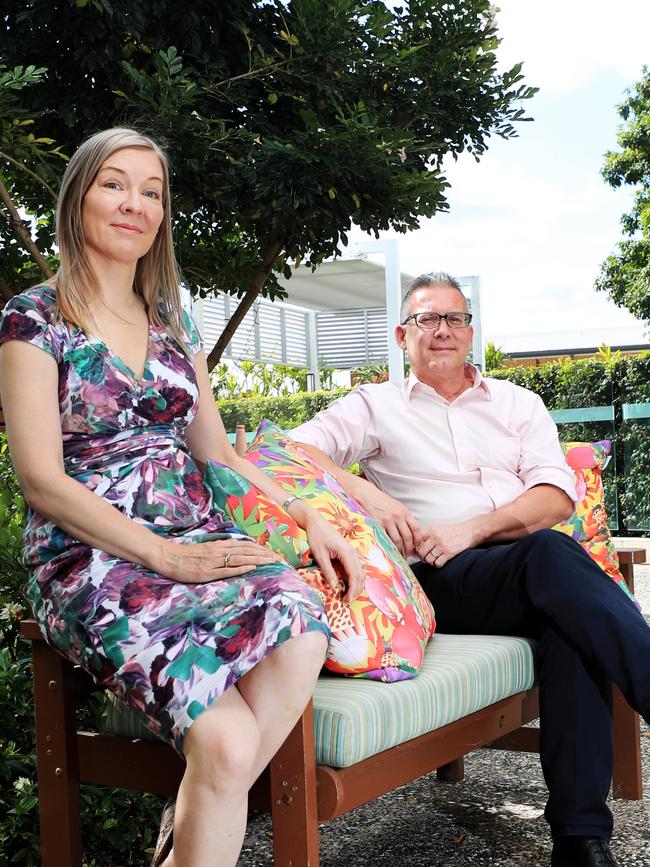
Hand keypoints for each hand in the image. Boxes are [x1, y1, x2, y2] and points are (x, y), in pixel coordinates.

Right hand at [154, 538, 283, 583]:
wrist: (168, 556)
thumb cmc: (187, 554)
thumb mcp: (207, 549)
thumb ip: (222, 550)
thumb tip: (238, 552)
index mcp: (220, 545)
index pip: (246, 546)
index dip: (261, 550)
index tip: (275, 554)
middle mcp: (219, 551)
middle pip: (247, 551)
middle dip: (265, 555)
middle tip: (281, 559)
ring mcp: (213, 561)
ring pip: (240, 558)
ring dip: (258, 560)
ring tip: (272, 562)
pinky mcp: (207, 571)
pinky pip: (226, 569)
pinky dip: (240, 568)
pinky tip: (252, 567)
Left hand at [301, 511, 365, 602]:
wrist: (316, 521)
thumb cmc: (316, 536)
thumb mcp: (320, 555)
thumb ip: (328, 571)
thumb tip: (334, 588)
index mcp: (346, 552)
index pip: (354, 575)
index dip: (352, 590)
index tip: (346, 600)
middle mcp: (353, 552)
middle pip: (361, 575)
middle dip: (356, 590)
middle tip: (347, 601)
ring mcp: (353, 552)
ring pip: (361, 572)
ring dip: (357, 585)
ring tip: (348, 596)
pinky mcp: (349, 552)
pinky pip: (357, 567)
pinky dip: (355, 578)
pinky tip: (349, 585)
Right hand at [353, 485, 420, 556]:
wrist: (368, 495)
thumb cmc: (382, 502)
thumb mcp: (397, 506)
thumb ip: (405, 518)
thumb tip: (412, 532)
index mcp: (404, 512)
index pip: (416, 528)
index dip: (418, 539)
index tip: (417, 545)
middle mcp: (397, 516)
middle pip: (407, 536)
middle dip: (409, 548)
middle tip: (408, 554)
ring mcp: (387, 520)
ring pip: (397, 540)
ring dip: (399, 550)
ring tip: (399, 554)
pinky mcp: (377, 524)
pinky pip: (385, 538)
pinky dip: (388, 546)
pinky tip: (389, 550)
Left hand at [415, 521, 477, 567]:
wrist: (468, 531)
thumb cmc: (453, 531)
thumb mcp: (438, 528)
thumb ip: (427, 535)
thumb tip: (417, 546)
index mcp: (431, 530)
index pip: (416, 542)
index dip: (416, 549)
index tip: (419, 552)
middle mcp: (435, 537)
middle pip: (421, 552)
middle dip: (422, 557)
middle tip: (425, 558)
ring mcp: (442, 545)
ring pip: (428, 559)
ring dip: (429, 562)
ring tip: (433, 560)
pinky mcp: (449, 553)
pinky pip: (438, 563)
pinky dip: (437, 565)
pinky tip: (439, 561)